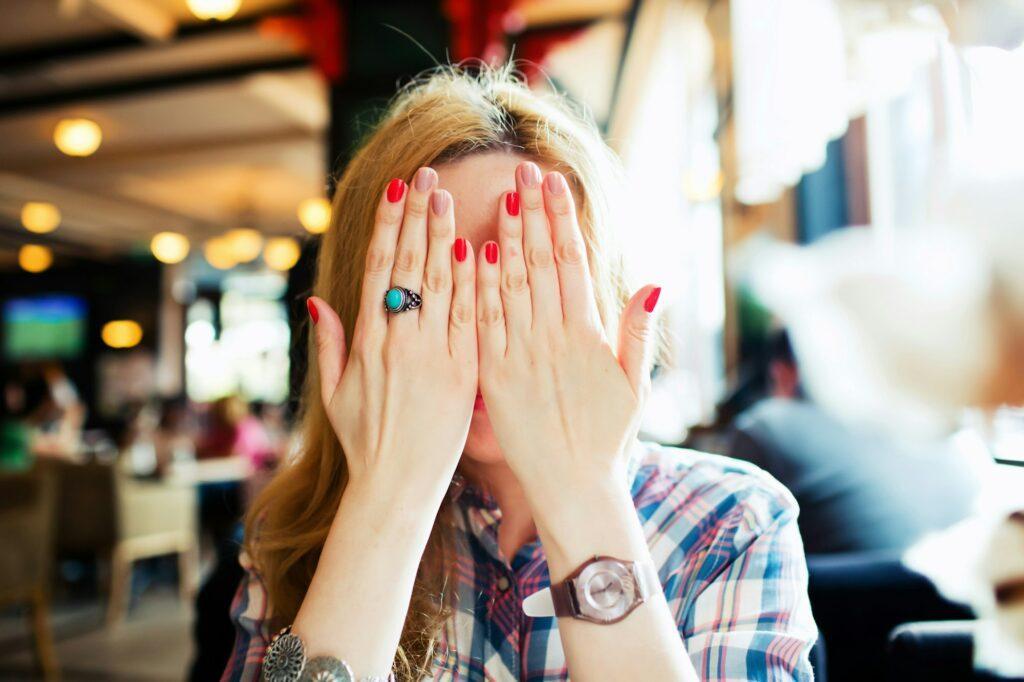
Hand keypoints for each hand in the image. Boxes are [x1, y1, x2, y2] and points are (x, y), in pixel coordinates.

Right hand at [309, 168, 477, 496]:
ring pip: (442, 287)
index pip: (379, 271)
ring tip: (450, 199)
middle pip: (411, 268)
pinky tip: (480, 251)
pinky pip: (470, 322)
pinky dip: (474, 286)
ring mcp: (434, 357)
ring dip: (446, 239)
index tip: (396, 191)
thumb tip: (317, 301)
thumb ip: (329, 345)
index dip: (389, 228)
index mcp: (368, 344)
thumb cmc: (364, 442)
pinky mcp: (464, 376)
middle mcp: (400, 343)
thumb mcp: (334, 394)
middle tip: (427, 176)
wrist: (396, 488)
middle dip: (418, 219)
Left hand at [474, 160, 661, 508]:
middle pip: (541, 262)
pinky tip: (472, 252)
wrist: (572, 487)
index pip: (573, 262)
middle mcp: (553, 338)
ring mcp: (521, 355)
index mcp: (587, 335)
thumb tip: (651, 283)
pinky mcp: (493, 376)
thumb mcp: (635, 386)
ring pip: (510, 285)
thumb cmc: (606, 438)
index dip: (563, 219)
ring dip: (505, 237)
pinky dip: (478, 287)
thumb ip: (637, 333)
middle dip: (533, 213)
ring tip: (500, 196)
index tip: (554, 182)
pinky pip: (483, 323)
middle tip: (523, 170)